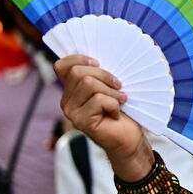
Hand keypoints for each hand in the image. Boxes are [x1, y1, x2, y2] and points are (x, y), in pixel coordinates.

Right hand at [54, 55, 150, 179]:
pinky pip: (98, 100)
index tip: (99, 62)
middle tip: (119, 86)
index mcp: (72, 89)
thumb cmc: (123, 111)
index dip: (79, 58)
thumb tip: (102, 54)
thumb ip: (100, 74)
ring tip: (119, 101)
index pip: (62, 65)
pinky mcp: (80, 121)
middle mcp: (67, 100)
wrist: (130, 139)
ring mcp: (72, 111)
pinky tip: (116, 113)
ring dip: (111, 92)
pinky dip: (114, 104)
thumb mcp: (111, 87)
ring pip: (89, 84)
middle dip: (104, 75)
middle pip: (78, 72)